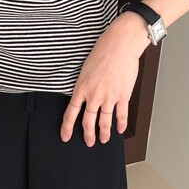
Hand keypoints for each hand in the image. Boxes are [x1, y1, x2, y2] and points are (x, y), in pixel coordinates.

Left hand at [61, 12, 150, 145]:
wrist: (119, 46)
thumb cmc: (102, 52)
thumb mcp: (85, 69)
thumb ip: (85, 84)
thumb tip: (86, 95)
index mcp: (81, 88)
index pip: (71, 113)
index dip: (67, 127)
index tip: (65, 137)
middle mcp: (94, 96)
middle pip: (88, 121)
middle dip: (88, 134)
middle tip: (89, 142)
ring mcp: (109, 98)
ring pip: (105, 122)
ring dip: (104, 133)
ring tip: (104, 140)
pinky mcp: (122, 96)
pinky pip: (121, 114)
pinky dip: (121, 124)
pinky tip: (120, 130)